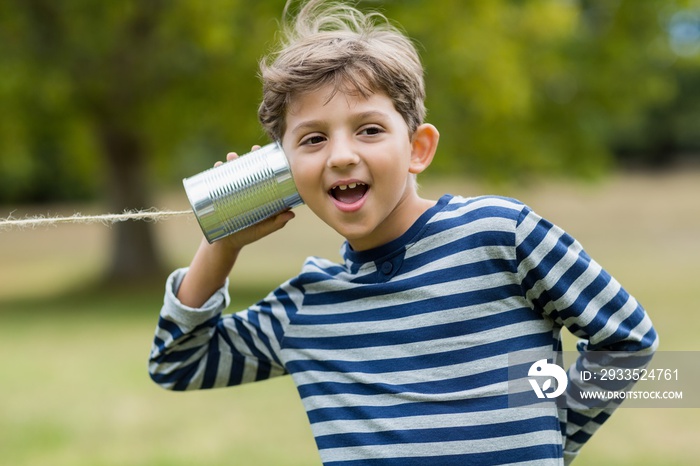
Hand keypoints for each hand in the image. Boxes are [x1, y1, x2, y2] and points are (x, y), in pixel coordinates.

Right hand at [177, 145, 294, 307]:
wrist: (224, 245)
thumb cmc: (247, 235)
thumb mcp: (263, 229)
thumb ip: (276, 223)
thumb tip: (291, 213)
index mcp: (257, 193)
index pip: (263, 174)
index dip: (266, 162)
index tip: (272, 154)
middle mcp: (244, 189)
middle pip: (246, 168)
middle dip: (248, 156)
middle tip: (252, 151)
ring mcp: (230, 191)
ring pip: (231, 171)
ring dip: (231, 161)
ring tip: (232, 158)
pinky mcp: (217, 195)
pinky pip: (215, 180)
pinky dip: (216, 171)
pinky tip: (218, 166)